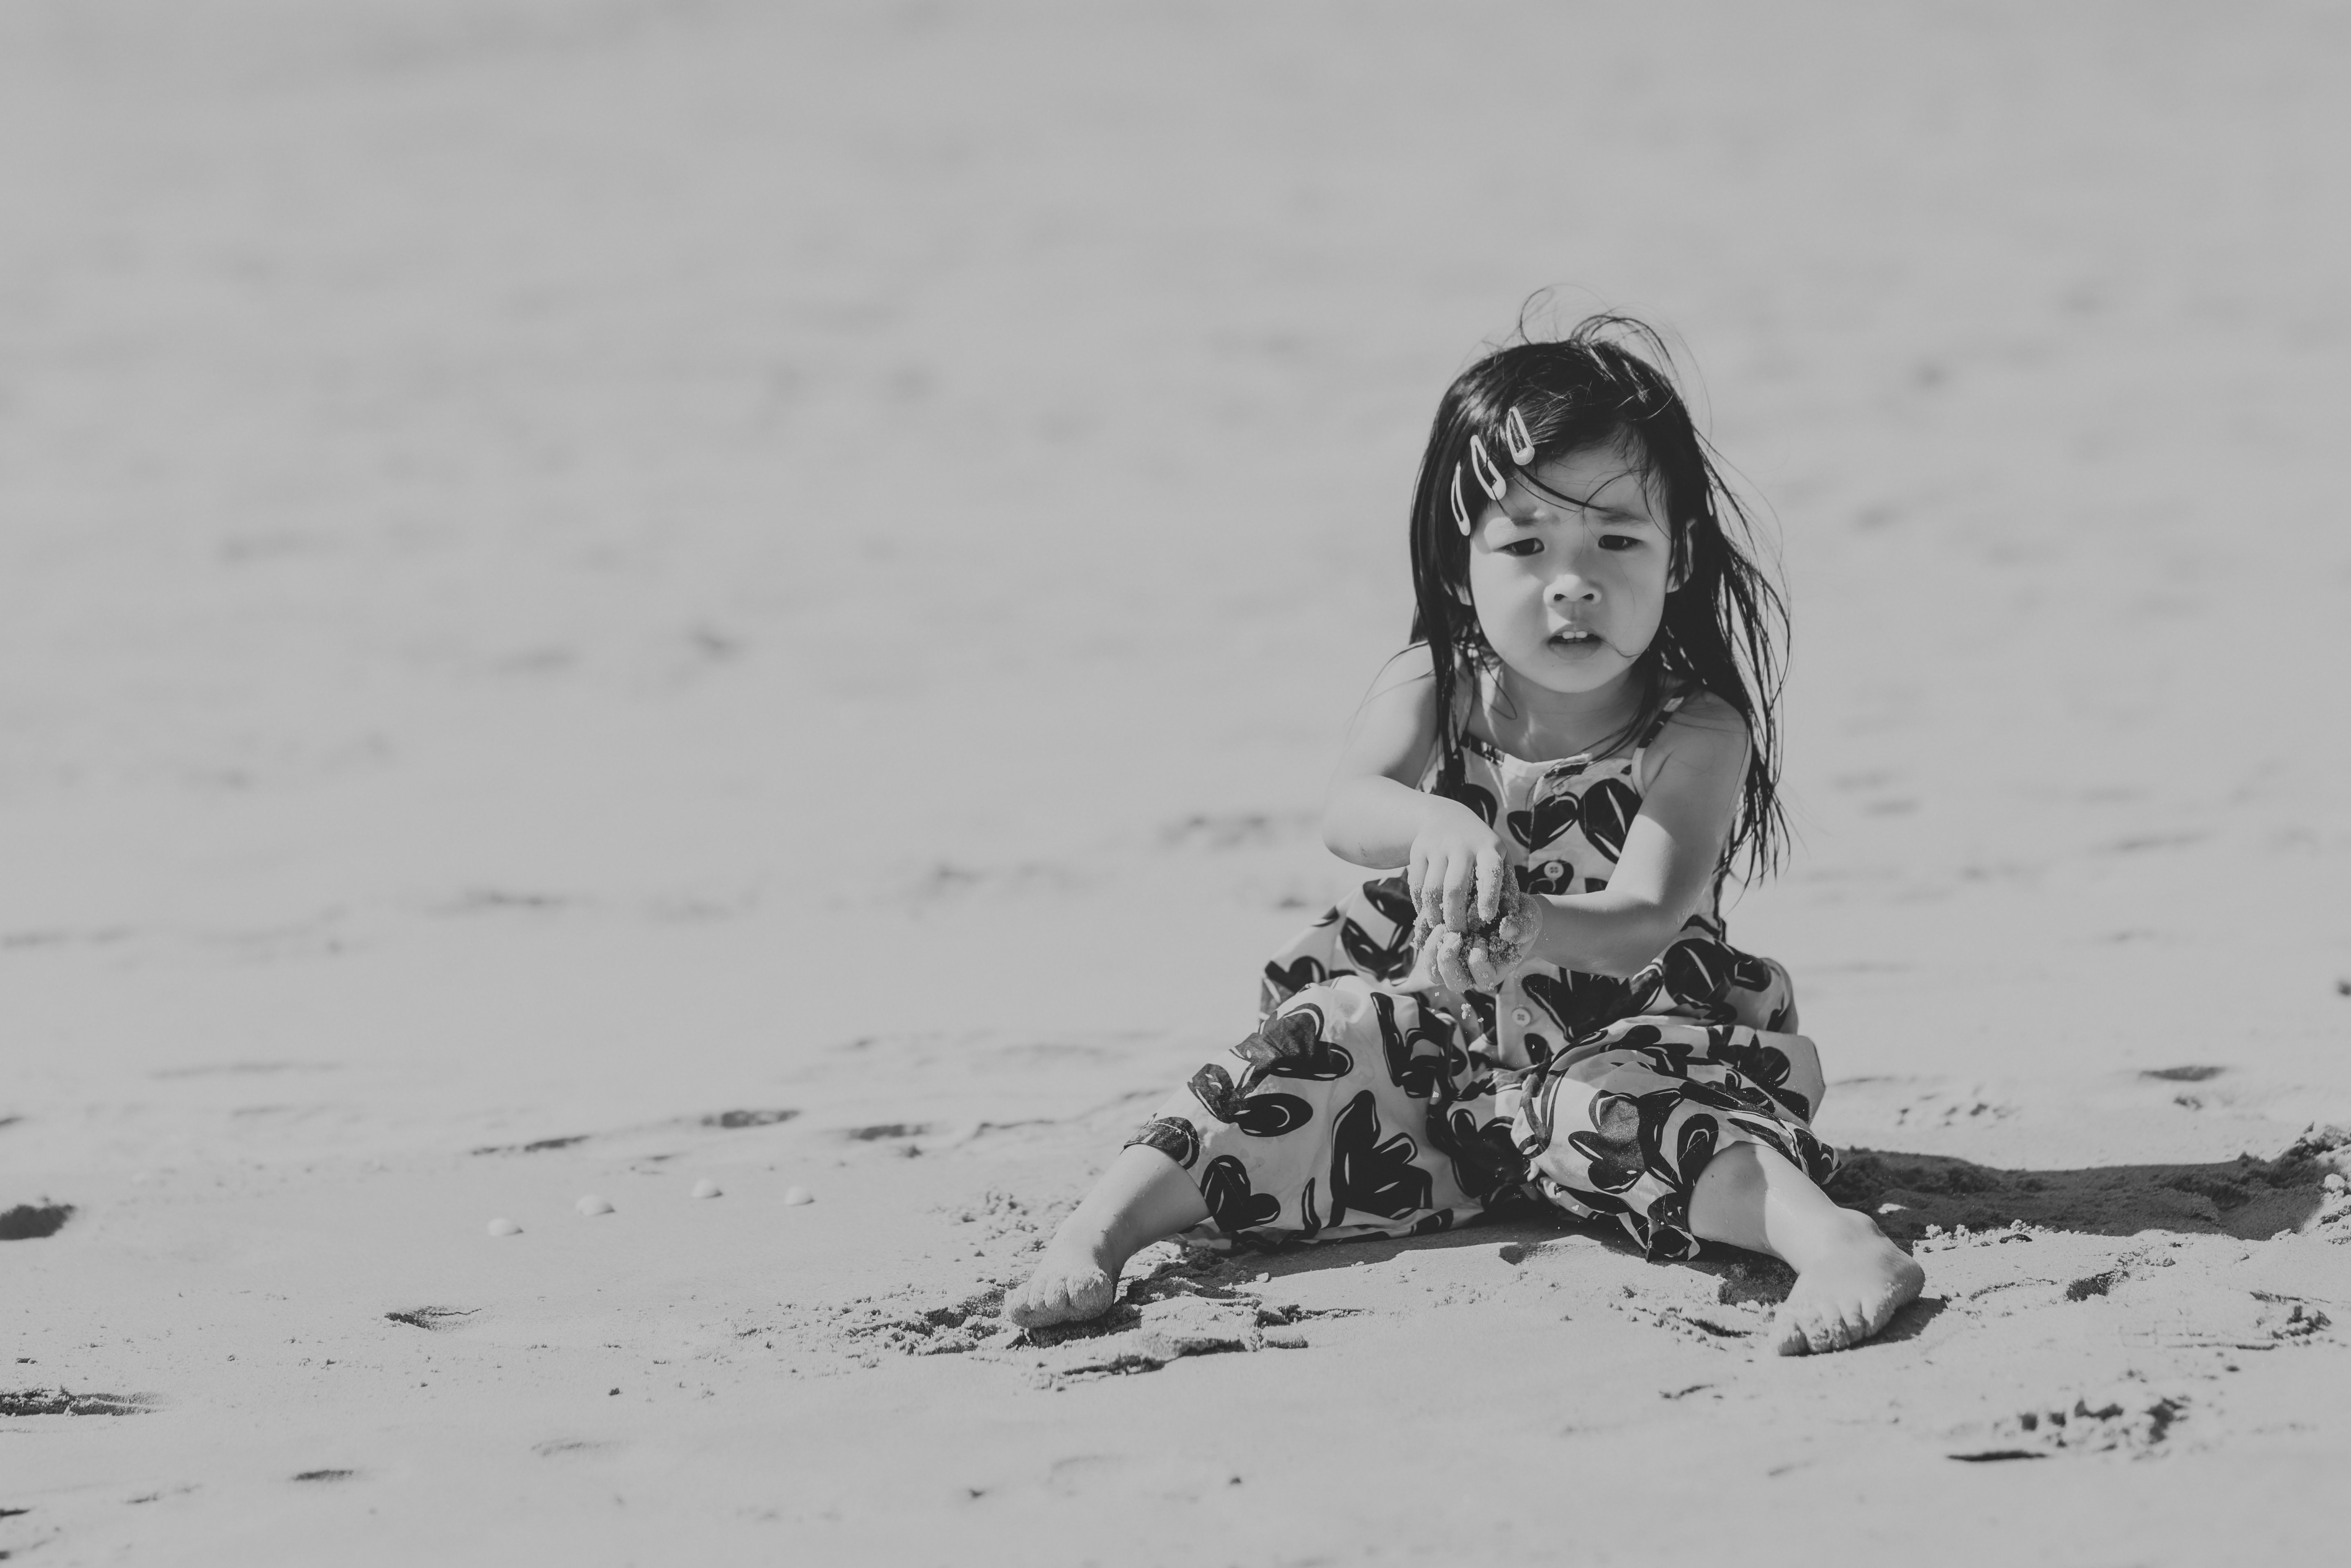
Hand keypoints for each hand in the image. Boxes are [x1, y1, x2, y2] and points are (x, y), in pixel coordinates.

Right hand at [1407, 799, 1506, 934]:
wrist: (1446, 817)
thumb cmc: (1480, 847)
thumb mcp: (1498, 855)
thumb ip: (1505, 883)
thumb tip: (1510, 917)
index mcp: (1488, 848)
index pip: (1490, 873)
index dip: (1488, 897)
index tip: (1486, 919)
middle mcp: (1462, 845)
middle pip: (1455, 888)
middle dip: (1455, 917)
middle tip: (1458, 935)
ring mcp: (1437, 846)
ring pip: (1432, 889)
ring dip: (1435, 914)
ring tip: (1440, 928)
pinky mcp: (1418, 850)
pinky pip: (1417, 885)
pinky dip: (1420, 904)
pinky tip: (1426, 915)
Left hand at [1420, 885, 1545, 992]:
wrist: (1507, 907)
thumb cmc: (1522, 917)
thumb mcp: (1529, 919)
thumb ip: (1523, 927)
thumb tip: (1507, 931)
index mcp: (1495, 971)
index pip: (1483, 979)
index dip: (1479, 962)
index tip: (1481, 938)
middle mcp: (1472, 973)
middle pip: (1454, 983)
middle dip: (1449, 962)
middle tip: (1454, 936)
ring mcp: (1455, 963)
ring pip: (1434, 973)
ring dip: (1434, 952)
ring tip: (1441, 927)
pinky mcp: (1442, 948)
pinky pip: (1427, 952)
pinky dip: (1426, 938)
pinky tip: (1432, 918)